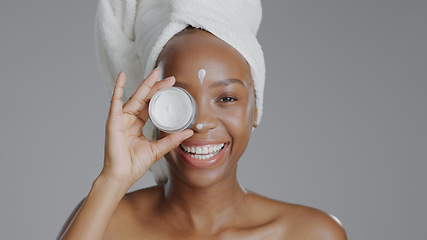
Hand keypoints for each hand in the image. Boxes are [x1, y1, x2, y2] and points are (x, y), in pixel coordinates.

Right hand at [101, 69, 192, 186]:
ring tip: (155, 73)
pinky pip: (115, 101)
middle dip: (157, 86)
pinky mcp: (113, 121)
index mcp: (137, 124)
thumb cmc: (135, 164)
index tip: (173, 86)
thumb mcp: (158, 149)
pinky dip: (118, 87)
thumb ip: (172, 140)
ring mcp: (120, 119)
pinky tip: (122, 76)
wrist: (122, 176)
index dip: (161, 95)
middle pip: (144, 98)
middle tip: (171, 78)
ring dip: (145, 84)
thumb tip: (189, 132)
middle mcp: (129, 119)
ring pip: (135, 97)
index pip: (150, 105)